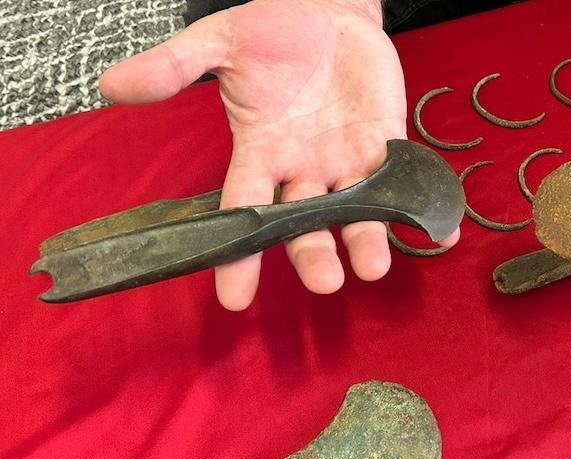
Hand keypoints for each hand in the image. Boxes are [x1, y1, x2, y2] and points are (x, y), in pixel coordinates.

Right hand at [100, 0, 456, 309]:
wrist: (325, 9)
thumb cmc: (272, 30)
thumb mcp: (220, 42)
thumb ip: (174, 66)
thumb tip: (111, 87)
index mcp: (260, 153)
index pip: (242, 212)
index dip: (238, 256)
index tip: (234, 297)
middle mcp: (303, 169)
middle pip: (305, 224)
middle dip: (313, 253)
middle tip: (324, 280)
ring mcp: (346, 160)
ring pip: (354, 212)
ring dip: (365, 240)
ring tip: (373, 265)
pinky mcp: (386, 143)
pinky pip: (404, 182)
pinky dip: (422, 209)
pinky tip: (439, 232)